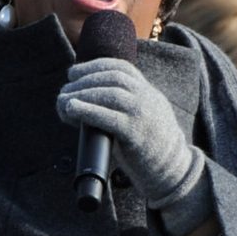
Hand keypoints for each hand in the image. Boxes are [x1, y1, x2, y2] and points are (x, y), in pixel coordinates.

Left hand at [57, 58, 208, 230]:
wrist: (173, 169)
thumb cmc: (152, 146)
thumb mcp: (145, 115)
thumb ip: (126, 105)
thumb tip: (89, 100)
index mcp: (149, 93)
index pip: (122, 68)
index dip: (94, 66)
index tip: (73, 73)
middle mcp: (148, 99)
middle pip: (113, 78)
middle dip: (84, 80)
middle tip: (64, 90)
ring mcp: (143, 115)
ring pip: (110, 94)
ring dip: (82, 94)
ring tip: (63, 101)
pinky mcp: (135, 134)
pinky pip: (109, 117)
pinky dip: (87, 110)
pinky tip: (71, 110)